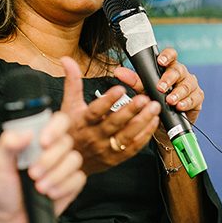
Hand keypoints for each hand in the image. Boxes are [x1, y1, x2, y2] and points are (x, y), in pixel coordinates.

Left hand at [0, 111, 85, 222]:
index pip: (57, 121)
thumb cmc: (3, 186)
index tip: (43, 142)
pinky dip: (64, 187)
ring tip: (39, 187)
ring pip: (74, 160)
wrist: (8, 216)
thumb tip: (26, 134)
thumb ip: (8, 143)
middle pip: (66, 142)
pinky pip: (78, 179)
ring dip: (56, 175)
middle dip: (49, 160)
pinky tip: (50, 193)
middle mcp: (53, 150)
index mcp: (37, 138)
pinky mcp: (72, 184)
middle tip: (33, 174)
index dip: (55, 128)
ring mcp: (64, 166)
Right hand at [59, 56, 160, 174]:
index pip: (95, 111)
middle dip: (131, 110)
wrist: (69, 162)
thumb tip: (67, 60)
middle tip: (144, 98)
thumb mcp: (68, 106)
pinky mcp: (116, 158)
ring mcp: (106, 149)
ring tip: (154, 107)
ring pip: (127, 136)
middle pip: (114, 124)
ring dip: (142, 122)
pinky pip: (133, 147)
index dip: (107, 101)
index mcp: (82, 122)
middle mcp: (94, 136)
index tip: (120, 89)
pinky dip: (145, 135)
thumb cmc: (70, 131)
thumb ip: (72, 83)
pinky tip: (153, 122)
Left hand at [114, 47, 204, 127]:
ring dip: (178, 92)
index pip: (171, 55)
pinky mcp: (197, 97)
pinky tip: (180, 106)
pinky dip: (187, 102)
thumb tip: (118, 71)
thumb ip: (134, 80)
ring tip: (170, 100)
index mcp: (168, 67)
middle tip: (160, 88)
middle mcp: (180, 74)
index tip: (160, 61)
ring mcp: (190, 85)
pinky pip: (195, 97)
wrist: (163, 123)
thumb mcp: (143, 91)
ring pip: (187, 84)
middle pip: (178, 70)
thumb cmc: (154, 101)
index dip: (167, 56)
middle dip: (169, 79)